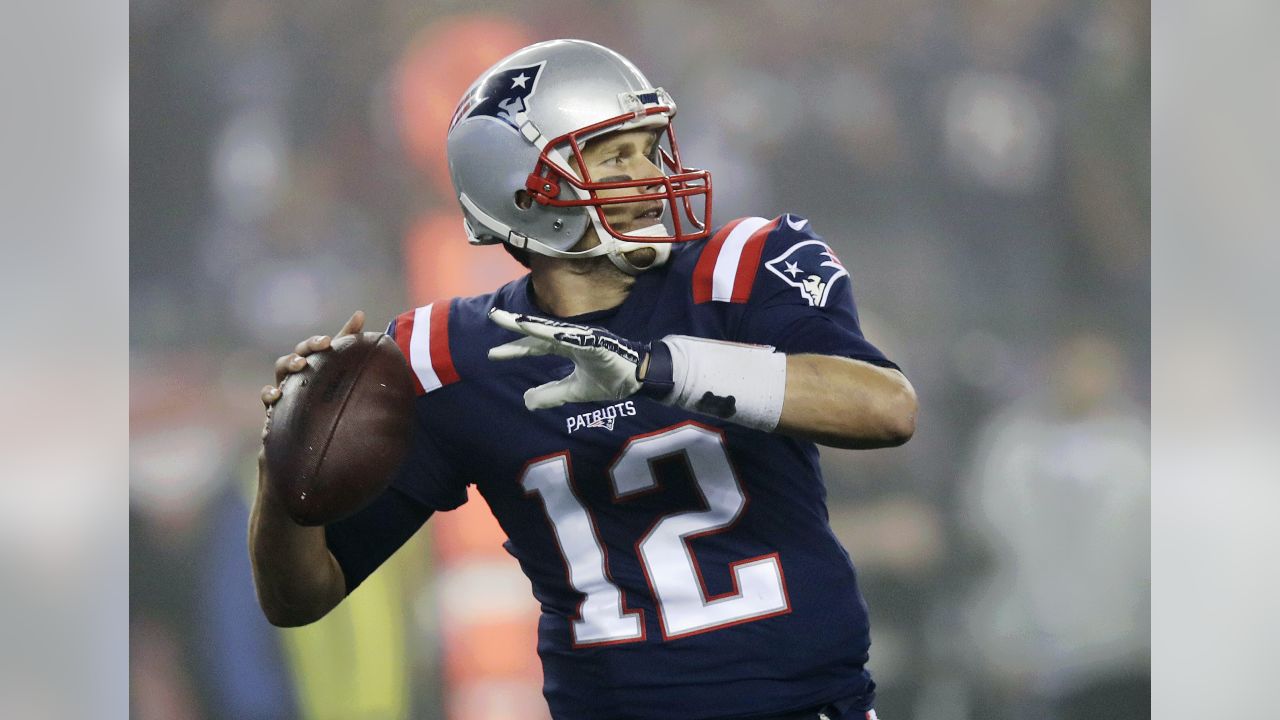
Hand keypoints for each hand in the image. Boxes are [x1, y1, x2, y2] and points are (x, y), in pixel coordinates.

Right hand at [259, 311, 364, 446]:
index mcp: (310, 361)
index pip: (311, 347)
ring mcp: (284, 386)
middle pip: (293, 356)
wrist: (314, 422)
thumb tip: (360, 313)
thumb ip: (349, 339)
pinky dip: (269, 394)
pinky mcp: (275, 406)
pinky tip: (276, 396)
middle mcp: (295, 371)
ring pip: (279, 371)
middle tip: (311, 354)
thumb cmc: (325, 387)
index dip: (316, 343)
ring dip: (288, 364)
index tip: (327, 342)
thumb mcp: (338, 363)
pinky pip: (266, 398)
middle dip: (301, 353)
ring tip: (299, 365)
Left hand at [487, 309, 650, 409]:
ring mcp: (585, 339)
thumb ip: (553, 394)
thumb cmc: (612, 379)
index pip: (537, 346)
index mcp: (568, 348)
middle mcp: (573, 339)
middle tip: (493, 317)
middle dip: (516, 324)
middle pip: (540, 331)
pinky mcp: (598, 343)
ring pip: (555, 331)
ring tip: (514, 321)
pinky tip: (544, 334)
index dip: (516, 349)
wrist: (642, 378)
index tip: (493, 354)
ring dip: (534, 325)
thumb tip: (527, 401)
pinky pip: (576, 339)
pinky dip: (561, 335)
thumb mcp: (576, 391)